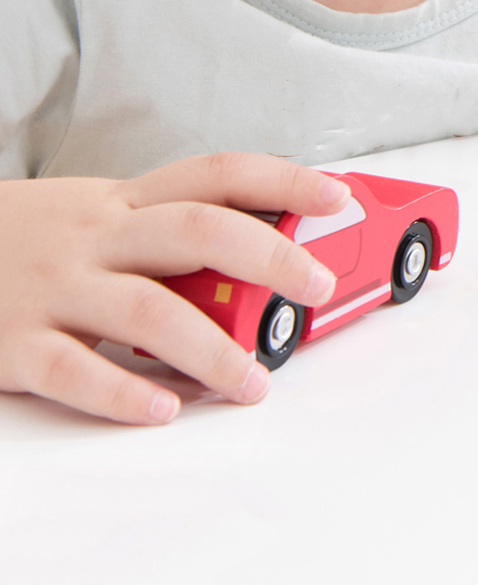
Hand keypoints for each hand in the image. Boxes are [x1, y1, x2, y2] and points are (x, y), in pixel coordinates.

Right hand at [0, 152, 347, 424]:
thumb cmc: (24, 240)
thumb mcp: (92, 216)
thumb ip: (162, 230)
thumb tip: (263, 253)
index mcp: (123, 201)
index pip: (217, 174)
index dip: (282, 181)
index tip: (337, 196)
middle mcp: (96, 235)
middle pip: (198, 231)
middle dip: (268, 258)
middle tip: (315, 289)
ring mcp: (54, 288)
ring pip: (146, 309)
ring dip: (210, 349)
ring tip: (253, 383)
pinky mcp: (10, 343)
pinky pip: (72, 370)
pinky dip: (122, 392)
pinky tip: (164, 409)